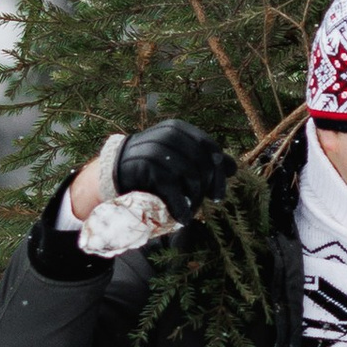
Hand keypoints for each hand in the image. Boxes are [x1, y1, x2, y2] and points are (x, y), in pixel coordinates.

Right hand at [69, 120, 231, 227]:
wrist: (112, 174)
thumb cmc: (150, 168)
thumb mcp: (177, 159)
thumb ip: (203, 162)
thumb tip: (234, 169)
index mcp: (179, 129)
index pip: (210, 148)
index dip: (218, 172)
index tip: (218, 194)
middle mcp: (169, 134)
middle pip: (203, 162)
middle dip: (208, 186)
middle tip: (205, 203)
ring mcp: (157, 148)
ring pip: (191, 175)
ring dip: (195, 197)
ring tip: (192, 209)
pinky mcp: (146, 166)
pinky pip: (172, 187)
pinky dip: (180, 206)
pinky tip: (183, 217)